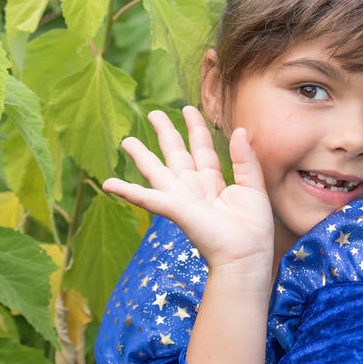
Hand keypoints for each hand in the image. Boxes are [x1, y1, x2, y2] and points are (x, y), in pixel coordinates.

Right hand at [102, 107, 273, 270]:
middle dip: (165, 132)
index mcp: (213, 182)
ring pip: (156, 170)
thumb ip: (245, 159)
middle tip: (153, 113)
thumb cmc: (253, 228)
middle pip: (175, 153)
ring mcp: (181, 197)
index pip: (201, 147)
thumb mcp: (253, 186)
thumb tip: (240, 130)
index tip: (189, 109)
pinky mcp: (173, 208)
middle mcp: (193, 187)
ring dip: (141, 155)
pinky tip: (109, 183)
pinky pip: (146, 197)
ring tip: (126, 140)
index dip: (196, 127)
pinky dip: (126, 191)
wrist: (246, 255)